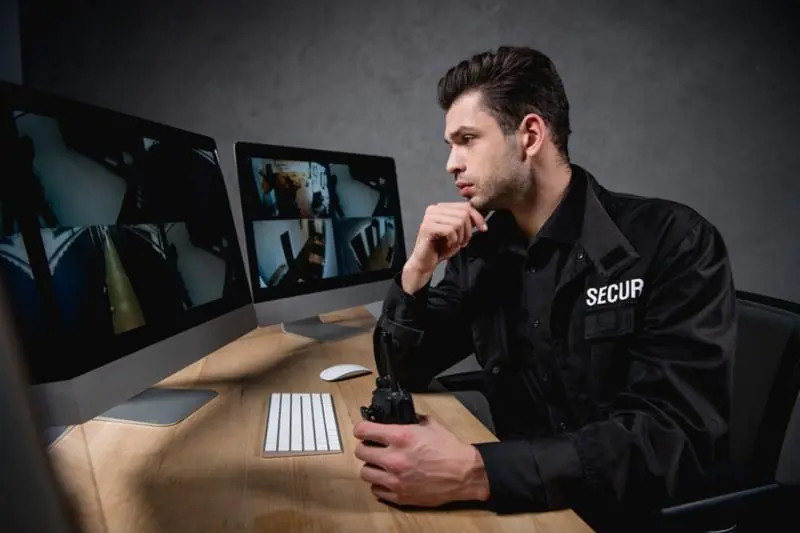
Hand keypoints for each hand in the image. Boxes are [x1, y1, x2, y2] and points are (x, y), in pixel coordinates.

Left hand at [353, 415, 489, 506]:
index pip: (364, 430)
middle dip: (366, 448)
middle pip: (360, 452)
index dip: (362, 429)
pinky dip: (380, 484)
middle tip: (372, 448)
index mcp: (400, 437)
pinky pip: (376, 491)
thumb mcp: (430, 424)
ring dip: (371, 467)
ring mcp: (395, 479)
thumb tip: (398, 417)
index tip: (363, 431)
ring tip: (380, 465)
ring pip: (365, 473)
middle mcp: (394, 458)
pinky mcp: (400, 496)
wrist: (464, 474)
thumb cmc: (449, 450)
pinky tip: (387, 479)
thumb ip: (411, 420)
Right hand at [402, 203, 487, 292]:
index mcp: (441, 207)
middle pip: (464, 213)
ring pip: (458, 222)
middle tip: (463, 243)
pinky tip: (447, 245)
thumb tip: (480, 217)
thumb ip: (466, 222)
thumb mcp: (458, 233)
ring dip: (460, 237)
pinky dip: (453, 240)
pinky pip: (450, 230)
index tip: (484, 229)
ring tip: (454, 244)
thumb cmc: (441, 248)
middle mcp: (434, 209)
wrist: (425, 262)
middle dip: (468, 231)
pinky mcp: (427, 227)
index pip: (466, 206)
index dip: (478, 217)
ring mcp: (429, 217)